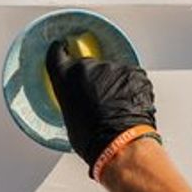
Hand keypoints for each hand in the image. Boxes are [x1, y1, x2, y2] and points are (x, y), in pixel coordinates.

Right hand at [45, 40, 156, 174]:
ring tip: (117, 108)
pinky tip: (129, 105)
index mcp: (65, 77)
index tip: (63, 47)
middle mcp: (86, 67)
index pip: (57, 54)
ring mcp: (112, 68)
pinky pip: (131, 77)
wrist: (118, 144)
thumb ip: (72, 97)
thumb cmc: (91, 138)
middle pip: (90, 65)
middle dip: (95, 78)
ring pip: (113, 73)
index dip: (61, 50)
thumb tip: (81, 98)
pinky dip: (131, 88)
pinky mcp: (133, 72)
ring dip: (115, 85)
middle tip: (100, 101)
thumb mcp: (69, 116)